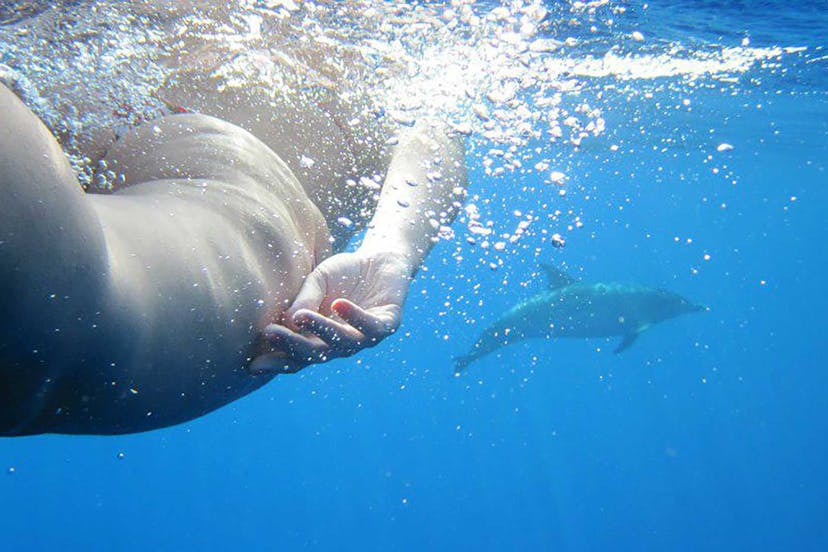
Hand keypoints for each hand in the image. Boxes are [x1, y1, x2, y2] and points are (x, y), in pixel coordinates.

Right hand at [250, 249, 412, 373]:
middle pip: (316, 353)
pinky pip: (371, 326)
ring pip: (343, 342)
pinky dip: (355, 316)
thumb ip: (306, 298)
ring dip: (321, 330)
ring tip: (302, 317)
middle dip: (292, 344)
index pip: (297, 357)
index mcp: (321, 338)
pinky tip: (339, 304)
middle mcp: (342, 344)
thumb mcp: (319, 281)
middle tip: (271, 333)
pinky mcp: (388, 324)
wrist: (381, 259)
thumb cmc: (344, 274)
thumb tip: (289, 320)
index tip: (252, 365)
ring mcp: (366, 337)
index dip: (276, 362)